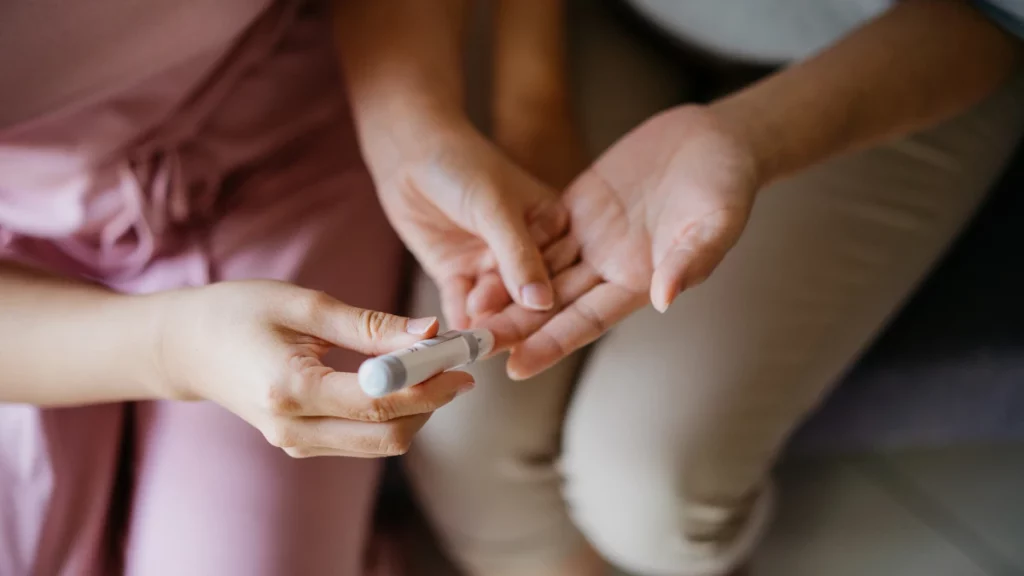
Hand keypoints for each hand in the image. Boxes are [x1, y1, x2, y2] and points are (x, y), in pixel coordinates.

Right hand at [155, 280, 473, 456]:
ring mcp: (295, 444)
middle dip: (431, 403)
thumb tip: (430, 331)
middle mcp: (293, 429)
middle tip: (456, 366)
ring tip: (433, 366)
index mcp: (290, 390)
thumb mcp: (305, 306)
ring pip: (379, 444)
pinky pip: (361, 439)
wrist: (185, 346)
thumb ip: (370, 325)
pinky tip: (403, 380)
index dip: (430, 383)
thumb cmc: (238, 312)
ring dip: (416, 410)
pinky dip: (391, 414)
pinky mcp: (301, 444)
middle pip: (387, 436)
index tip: (461, 360)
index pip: (379, 402)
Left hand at [459, 85, 589, 322]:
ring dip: (485, 323)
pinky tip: (455, 333)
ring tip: (475, 341)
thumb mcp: (496, 207)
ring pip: (495, 305)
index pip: (559, 275)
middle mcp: (527, 253)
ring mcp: (492, 265)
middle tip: (500, 343)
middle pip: (526, 297)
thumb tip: (543, 304)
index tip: (543, 333)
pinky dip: (458, 317)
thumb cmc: (462, 163)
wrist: (408, 149)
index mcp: (555, 229)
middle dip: (514, 322)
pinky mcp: (458, 272)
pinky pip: (461, 302)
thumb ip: (520, 256)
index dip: (552, 306)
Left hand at [482, 105, 760, 377]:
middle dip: (514, 325)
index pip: (586, 321)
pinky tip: (475, 257)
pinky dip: (509, 244)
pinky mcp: (580, 205)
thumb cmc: (727, 183)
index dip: (551, 345)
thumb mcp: (716, 220)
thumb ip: (691, 259)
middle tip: (472, 344)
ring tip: (464, 308)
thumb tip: (665, 299)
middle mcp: (609, 266)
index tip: (515, 367)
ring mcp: (592, 236)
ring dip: (504, 290)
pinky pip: (539, 230)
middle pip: (552, 303)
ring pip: (537, 270)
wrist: (716, 139)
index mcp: (639, 280)